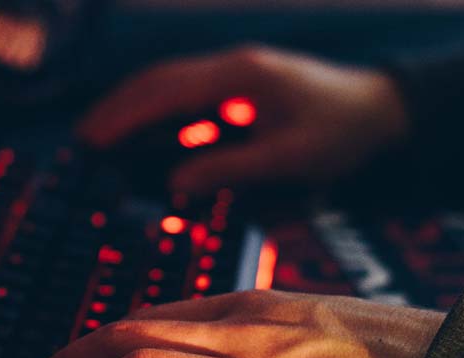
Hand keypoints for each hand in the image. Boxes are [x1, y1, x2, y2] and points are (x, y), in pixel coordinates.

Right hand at [78, 46, 408, 193]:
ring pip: (171, 86)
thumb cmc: (342, 133)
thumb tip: (175, 184)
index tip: (91, 138)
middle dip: (118, 108)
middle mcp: (231, 68)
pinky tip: (147, 139)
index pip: (166, 90)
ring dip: (135, 109)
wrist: (381, 112)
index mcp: (239, 76)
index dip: (125, 114)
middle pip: (159, 80)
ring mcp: (235, 76)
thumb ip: (231, 168)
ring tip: (101, 137)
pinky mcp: (241, 90)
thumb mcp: (290, 157)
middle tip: (82, 140)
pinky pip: (189, 99)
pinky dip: (161, 117)